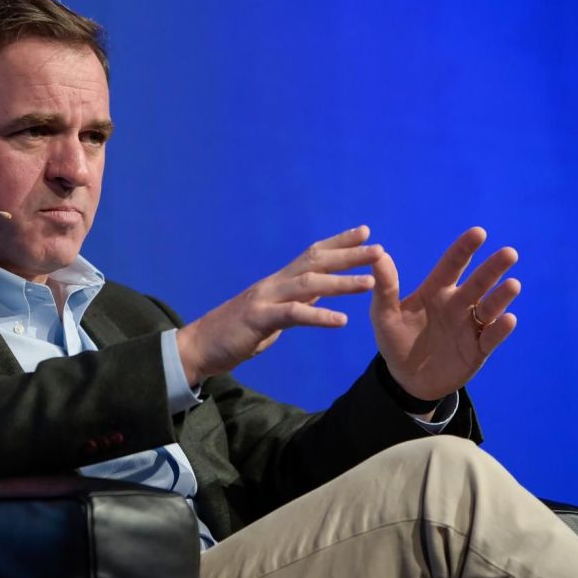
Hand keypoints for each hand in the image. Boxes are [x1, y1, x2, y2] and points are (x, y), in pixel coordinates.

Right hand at [176, 226, 382, 385]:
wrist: (198, 346)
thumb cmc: (235, 332)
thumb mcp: (272, 313)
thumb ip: (295, 300)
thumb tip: (319, 291)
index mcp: (278, 282)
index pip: (313, 255)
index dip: (339, 242)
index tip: (365, 231)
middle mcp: (274, 284)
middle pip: (316, 262)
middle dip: (349, 255)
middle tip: (380, 249)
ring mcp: (265, 299)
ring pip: (309, 284)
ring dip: (341, 282)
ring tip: (370, 283)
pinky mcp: (259, 320)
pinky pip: (293, 315)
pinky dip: (319, 316)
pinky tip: (341, 320)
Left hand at [370, 227, 519, 400]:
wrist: (407, 378)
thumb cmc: (395, 340)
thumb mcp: (384, 315)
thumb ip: (385, 287)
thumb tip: (379, 253)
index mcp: (436, 291)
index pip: (452, 265)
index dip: (464, 249)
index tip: (478, 233)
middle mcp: (458, 304)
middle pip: (479, 282)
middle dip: (494, 268)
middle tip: (509, 253)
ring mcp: (470, 326)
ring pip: (490, 308)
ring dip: (501, 297)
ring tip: (513, 285)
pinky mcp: (478, 349)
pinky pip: (491, 337)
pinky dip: (500, 329)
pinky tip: (507, 319)